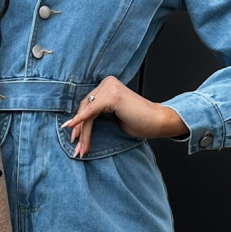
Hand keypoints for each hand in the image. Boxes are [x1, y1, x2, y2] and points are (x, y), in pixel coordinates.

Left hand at [62, 76, 188, 157]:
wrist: (157, 122)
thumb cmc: (139, 121)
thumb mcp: (113, 117)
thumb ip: (98, 115)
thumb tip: (76, 126)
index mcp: (108, 86)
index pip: (88, 104)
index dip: (79, 122)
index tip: (75, 139)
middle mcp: (107, 83)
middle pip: (85, 107)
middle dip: (80, 129)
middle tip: (77, 147)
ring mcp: (110, 88)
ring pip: (88, 112)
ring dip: (83, 132)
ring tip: (82, 148)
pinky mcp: (112, 96)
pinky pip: (91, 110)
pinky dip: (81, 120)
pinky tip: (73, 129)